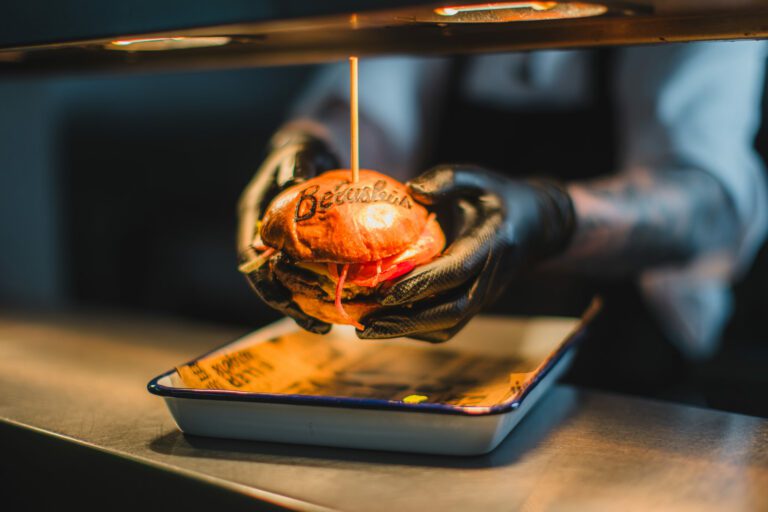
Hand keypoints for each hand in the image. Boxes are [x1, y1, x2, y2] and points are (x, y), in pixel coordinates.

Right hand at [238, 126, 338, 333]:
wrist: (311, 151)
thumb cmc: (302, 150)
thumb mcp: (298, 153)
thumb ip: (295, 167)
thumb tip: (296, 184)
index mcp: (254, 214)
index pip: (248, 254)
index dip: (262, 280)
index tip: (278, 299)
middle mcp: (263, 234)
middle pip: (267, 278)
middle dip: (287, 304)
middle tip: (312, 325)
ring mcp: (282, 244)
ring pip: (286, 282)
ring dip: (302, 306)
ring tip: (325, 327)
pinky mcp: (301, 249)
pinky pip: (306, 274)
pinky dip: (318, 292)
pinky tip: (336, 306)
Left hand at [358, 164, 575, 341]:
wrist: (537, 225)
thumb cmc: (500, 198)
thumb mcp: (478, 178)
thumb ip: (447, 178)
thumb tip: (410, 189)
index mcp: (491, 244)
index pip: (455, 271)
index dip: (421, 284)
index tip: (384, 290)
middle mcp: (490, 277)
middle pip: (450, 310)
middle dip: (407, 319)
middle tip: (366, 320)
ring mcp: (485, 295)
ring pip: (448, 325)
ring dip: (408, 330)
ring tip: (368, 327)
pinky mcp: (476, 304)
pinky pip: (448, 326)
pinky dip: (418, 330)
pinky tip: (387, 324)